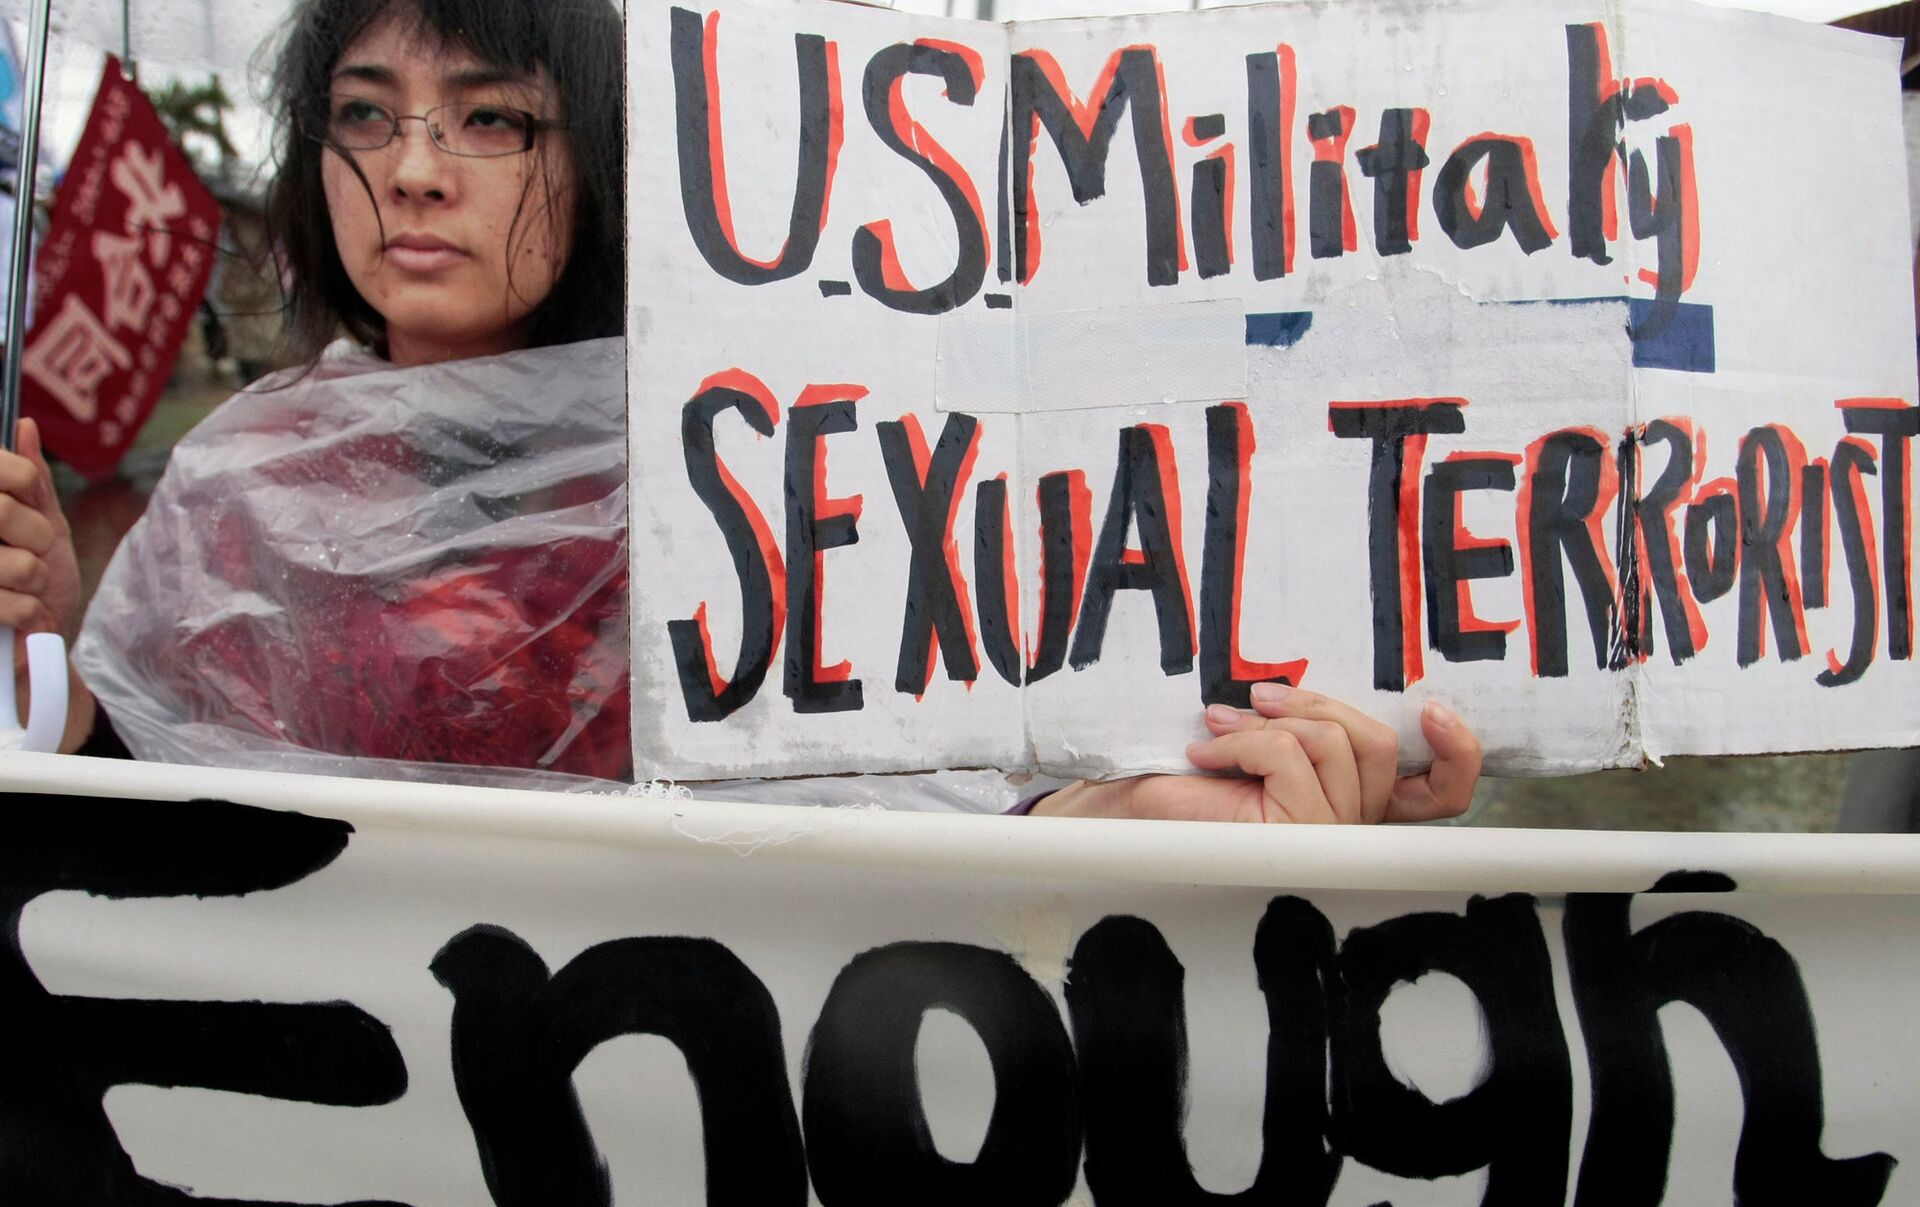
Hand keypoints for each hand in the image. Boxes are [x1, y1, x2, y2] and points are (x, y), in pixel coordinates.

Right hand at [0, 418, 82, 645]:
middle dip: (35, 536)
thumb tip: (24, 426)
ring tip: (21, 588)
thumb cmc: (36, 582)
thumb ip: (31, 480)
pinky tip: (16, 616)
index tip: (29, 499)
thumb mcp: (45, 525)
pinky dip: (28, 613)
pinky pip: (13, 602)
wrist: (31, 648)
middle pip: (3, 511)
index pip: (3, 469)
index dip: (24, 482)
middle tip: (31, 551)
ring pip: (18, 562)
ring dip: (33, 580)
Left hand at [1030, 683, 1481, 823]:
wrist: (1127, 818)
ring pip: (1337, 743)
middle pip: (1375, 741)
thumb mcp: (1252, 745)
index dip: (1457, 752)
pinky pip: (1291, 757)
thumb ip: (1298, 727)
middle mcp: (1351, 825)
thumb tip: (1303, 686)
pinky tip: (1210, 747)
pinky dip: (1249, 739)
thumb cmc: (1184, 786)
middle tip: (1258, 695)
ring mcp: (1326, 834)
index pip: (1439, 792)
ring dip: (1277, 721)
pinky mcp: (1293, 837)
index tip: (1436, 709)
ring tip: (1223, 723)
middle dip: (1318, 703)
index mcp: (1354, 804)